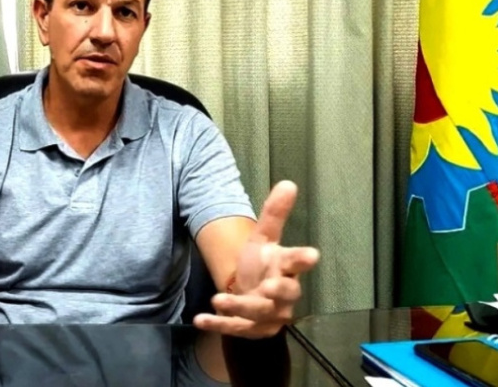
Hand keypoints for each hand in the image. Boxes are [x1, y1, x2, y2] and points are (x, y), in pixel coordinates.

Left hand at [193, 180, 319, 337]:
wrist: (252, 297)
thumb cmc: (262, 265)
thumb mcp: (263, 238)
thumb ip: (274, 214)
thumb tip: (289, 183)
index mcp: (286, 268)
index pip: (298, 261)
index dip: (304, 259)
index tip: (311, 255)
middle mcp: (283, 293)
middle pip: (287, 293)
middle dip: (278, 291)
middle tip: (267, 287)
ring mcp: (268, 314)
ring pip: (258, 312)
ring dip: (239, 306)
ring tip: (218, 299)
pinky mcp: (251, 328)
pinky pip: (235, 327)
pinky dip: (218, 324)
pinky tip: (200, 319)